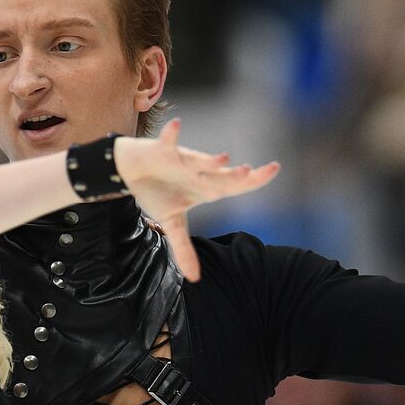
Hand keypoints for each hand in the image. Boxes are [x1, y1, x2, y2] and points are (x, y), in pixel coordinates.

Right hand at [114, 119, 279, 280]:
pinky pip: (168, 142)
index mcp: (206, 188)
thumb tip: (195, 279)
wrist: (130, 171)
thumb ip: (184, 249)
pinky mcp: (162, 150)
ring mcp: (182, 160)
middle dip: (238, 175)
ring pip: (199, 160)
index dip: (254, 180)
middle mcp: (199, 172)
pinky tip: (177, 125)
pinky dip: (172, 134)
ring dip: (209, 160)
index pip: (235, 185)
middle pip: (222, 175)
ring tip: (224, 159)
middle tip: (258, 171)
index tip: (273, 169)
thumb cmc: (156, 191)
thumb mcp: (171, 223)